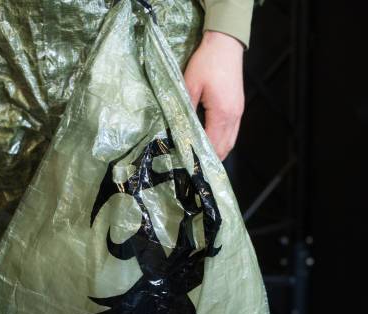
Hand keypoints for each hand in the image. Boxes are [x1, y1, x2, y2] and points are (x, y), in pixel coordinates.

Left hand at [184, 31, 244, 160]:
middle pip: (223, 148)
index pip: (211, 144)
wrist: (226, 43)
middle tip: (194, 168)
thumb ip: (185, 108)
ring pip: (230, 143)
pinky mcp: (238, 109)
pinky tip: (213, 145)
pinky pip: (233, 134)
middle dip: (210, 160)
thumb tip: (177, 128)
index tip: (188, 164)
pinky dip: (223, 143)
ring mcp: (238, 113)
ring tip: (203, 160)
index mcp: (221, 113)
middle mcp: (233, 117)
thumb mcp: (190, 84)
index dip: (200, 155)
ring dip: (218, 153)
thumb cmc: (207, 62)